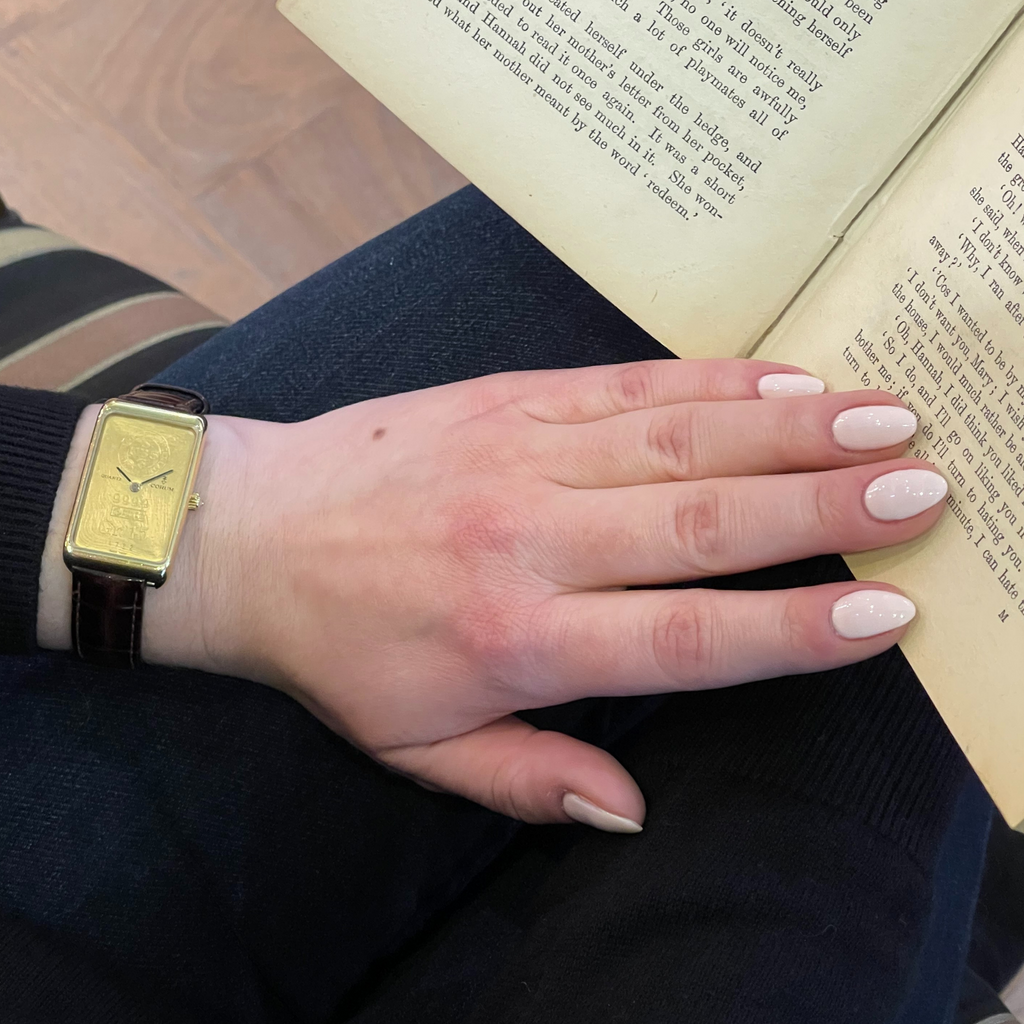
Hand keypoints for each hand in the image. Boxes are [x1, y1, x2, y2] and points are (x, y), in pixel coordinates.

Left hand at [40, 361, 943, 831]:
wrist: (248, 532)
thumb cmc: (339, 650)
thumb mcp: (418, 749)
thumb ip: (528, 780)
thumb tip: (630, 807)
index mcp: (518, 639)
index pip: (683, 638)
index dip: (792, 630)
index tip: (884, 613)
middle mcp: (532, 539)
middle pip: (702, 523)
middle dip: (822, 508)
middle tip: (921, 490)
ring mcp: (520, 454)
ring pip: (676, 440)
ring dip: (786, 430)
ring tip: (882, 420)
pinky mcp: (506, 398)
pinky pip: (623, 385)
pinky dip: (708, 381)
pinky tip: (779, 376)